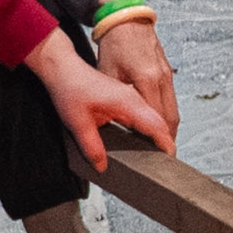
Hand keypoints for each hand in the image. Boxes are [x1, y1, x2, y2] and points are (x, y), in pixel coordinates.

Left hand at [28, 30, 162, 171]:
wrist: (63, 66)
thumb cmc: (69, 86)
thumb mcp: (78, 123)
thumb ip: (91, 147)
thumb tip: (102, 165)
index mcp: (127, 101)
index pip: (156, 125)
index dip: (166, 143)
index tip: (170, 157)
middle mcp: (135, 95)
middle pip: (162, 120)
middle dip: (167, 141)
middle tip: (164, 160)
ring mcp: (133, 92)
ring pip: (157, 114)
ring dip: (160, 131)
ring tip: (158, 151)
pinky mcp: (129, 91)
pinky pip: (149, 109)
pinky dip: (152, 124)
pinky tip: (144, 134)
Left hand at [84, 7, 182, 150]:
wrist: (124, 20)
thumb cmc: (113, 46)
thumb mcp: (106, 75)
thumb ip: (104, 114)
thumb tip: (102, 146)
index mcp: (145, 80)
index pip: (157, 120)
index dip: (161, 140)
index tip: (162, 156)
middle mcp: (160, 79)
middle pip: (171, 119)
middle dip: (168, 139)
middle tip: (163, 158)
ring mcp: (166, 75)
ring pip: (174, 110)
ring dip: (169, 128)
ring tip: (161, 145)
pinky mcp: (166, 72)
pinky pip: (171, 100)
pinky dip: (167, 115)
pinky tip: (158, 123)